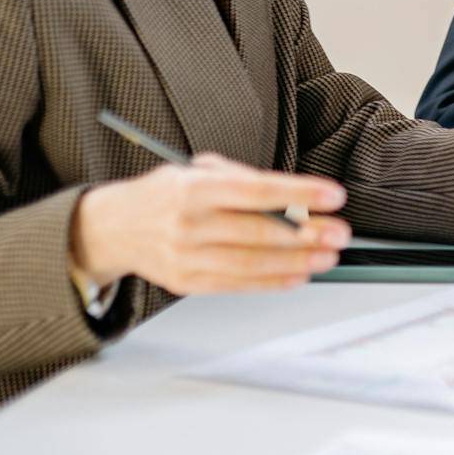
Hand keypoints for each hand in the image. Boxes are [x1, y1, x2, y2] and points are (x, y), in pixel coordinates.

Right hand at [69, 155, 350, 295]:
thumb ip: (242, 179)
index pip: (256, 190)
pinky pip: (237, 285)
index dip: (300, 194)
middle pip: (259, 232)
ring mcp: (186, 256)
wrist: (113, 227)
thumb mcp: (197, 170)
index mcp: (195, 187)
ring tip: (327, 256)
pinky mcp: (186, 282)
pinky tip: (298, 275)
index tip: (333, 196)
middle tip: (340, 233)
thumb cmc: (165, 195)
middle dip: (308, 234)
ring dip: (297, 262)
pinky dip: (272, 282)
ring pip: (252, 263)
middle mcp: (189, 223)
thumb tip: (293, 195)